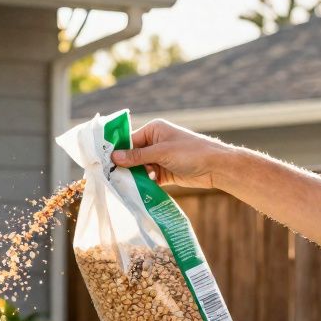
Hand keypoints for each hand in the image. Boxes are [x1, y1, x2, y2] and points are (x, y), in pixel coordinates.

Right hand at [111, 119, 239, 190]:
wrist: (216, 167)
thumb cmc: (191, 152)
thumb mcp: (161, 152)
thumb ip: (137, 156)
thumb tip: (114, 157)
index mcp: (153, 130)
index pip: (129, 140)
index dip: (118, 152)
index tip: (104, 164)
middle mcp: (154, 143)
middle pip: (132, 156)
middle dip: (125, 167)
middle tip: (112, 178)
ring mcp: (159, 158)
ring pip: (138, 168)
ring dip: (134, 177)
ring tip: (125, 186)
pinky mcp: (163, 173)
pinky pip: (147, 178)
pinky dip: (142, 183)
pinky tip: (137, 190)